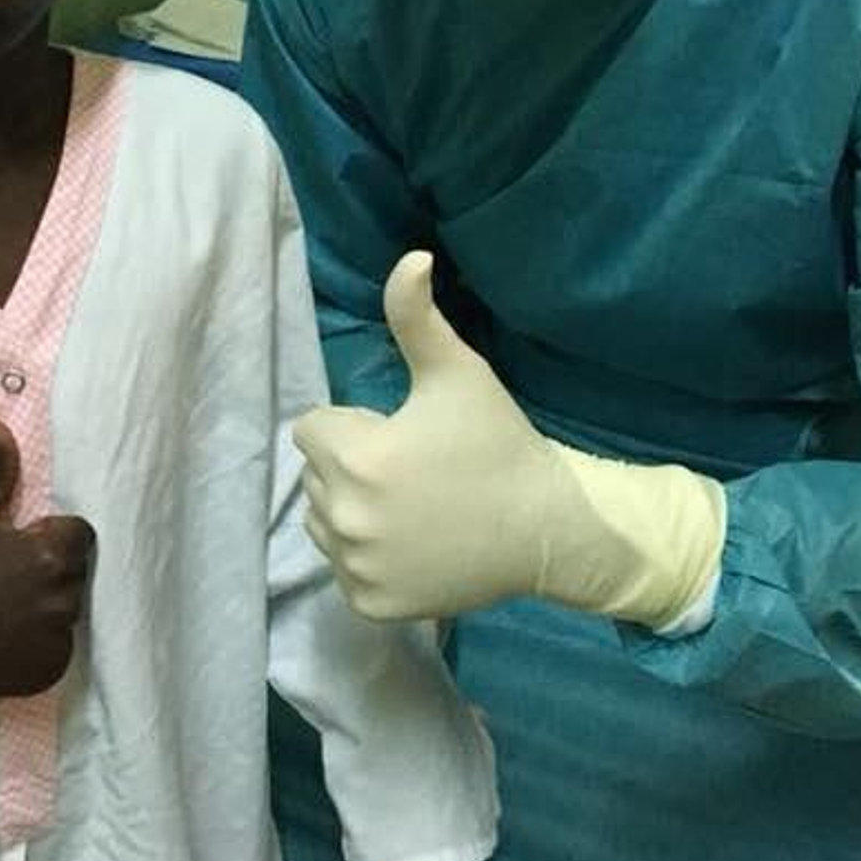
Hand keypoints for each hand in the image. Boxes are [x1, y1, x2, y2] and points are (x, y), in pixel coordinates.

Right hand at [0, 424, 93, 697]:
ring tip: (6, 611)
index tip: (22, 546)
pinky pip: (56, 648)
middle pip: (73, 573)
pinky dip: (39, 644)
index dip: (52, 537)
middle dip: (51, 572)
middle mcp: (64, 594)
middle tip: (9, 579)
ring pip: (66, 611)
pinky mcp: (50, 668)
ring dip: (47, 608)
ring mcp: (59, 635)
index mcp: (53, 552)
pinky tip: (8, 640)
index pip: (78, 534)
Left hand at [294, 253, 723, 630]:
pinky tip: (415, 544)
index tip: (403, 433)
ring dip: (353, 511)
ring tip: (413, 506)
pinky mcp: (371, 604)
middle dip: (352, 466)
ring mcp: (356, 568)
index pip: (314, 428)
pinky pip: (346, 571)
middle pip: (317, 476)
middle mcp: (344, 519)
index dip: (357, 425)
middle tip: (414, 469)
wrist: (546, 527)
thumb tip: (411, 256)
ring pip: (324, 523)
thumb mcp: (457, 373)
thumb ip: (417, 316)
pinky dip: (370, 560)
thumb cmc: (498, 443)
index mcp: (354, 459)